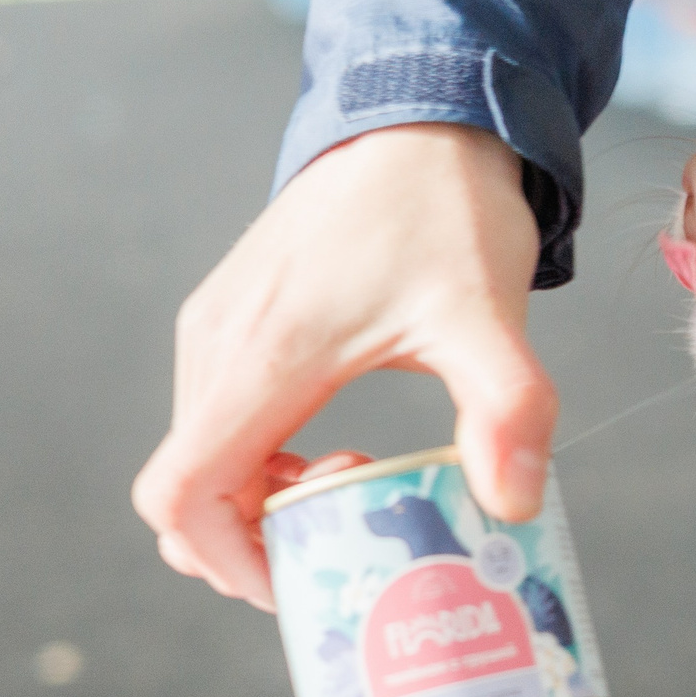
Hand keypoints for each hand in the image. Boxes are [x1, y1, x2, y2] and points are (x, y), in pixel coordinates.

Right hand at [132, 122, 555, 610]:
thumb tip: (513, 506)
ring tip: (364, 483)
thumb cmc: (447, 211)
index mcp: (261, 357)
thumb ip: (507, 409)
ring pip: (205, 454)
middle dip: (259, 541)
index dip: (228, 561)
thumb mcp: (489, 316)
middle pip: (188, 488)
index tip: (304, 579)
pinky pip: (223, 416)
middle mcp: (218, 344)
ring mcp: (220, 327)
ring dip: (268, 499)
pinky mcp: (239, 315)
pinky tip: (347, 449)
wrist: (424, 117)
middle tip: (355, 538)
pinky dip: (266, 460)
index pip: (181, 494)